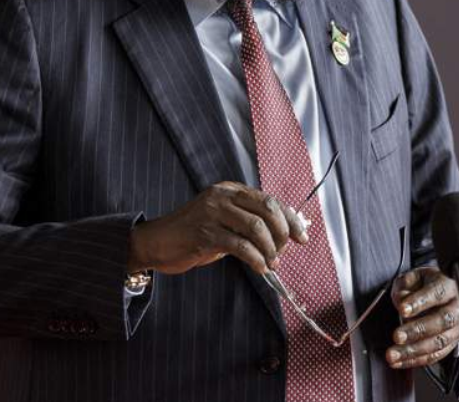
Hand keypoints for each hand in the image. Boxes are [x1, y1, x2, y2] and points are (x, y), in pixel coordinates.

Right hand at [126, 181, 308, 274]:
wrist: (156, 242)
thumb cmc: (193, 234)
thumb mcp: (224, 222)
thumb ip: (248, 223)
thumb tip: (284, 234)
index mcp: (230, 190)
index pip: (269, 200)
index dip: (290, 220)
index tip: (301, 238)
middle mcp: (222, 197)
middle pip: (267, 209)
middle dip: (282, 233)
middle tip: (283, 252)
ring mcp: (212, 213)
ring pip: (256, 228)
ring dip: (269, 249)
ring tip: (271, 263)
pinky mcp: (205, 234)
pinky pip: (240, 246)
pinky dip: (255, 259)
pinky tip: (259, 268)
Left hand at [385, 267, 458, 369]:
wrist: (444, 292)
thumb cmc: (426, 284)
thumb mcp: (413, 277)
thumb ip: (404, 285)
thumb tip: (401, 300)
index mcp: (448, 285)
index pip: (436, 293)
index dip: (419, 302)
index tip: (403, 309)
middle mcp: (457, 307)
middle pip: (442, 320)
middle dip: (418, 330)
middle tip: (397, 336)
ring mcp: (458, 327)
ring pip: (440, 342)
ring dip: (414, 351)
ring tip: (393, 354)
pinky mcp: (453, 343)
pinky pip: (437, 355)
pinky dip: (417, 360)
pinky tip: (400, 360)